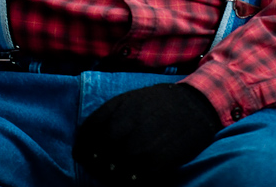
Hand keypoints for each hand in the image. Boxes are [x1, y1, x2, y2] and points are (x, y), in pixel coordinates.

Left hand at [73, 82, 221, 185]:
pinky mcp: (159, 159)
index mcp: (119, 106)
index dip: (82, 145)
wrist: (194, 103)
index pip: (90, 129)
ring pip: (116, 166)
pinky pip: (136, 177)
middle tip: (95, 168)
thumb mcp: (133, 97)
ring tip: (111, 176)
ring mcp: (142, 142)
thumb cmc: (162, 101)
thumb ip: (112, 112)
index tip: (81, 154)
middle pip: (100, 150)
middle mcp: (127, 124)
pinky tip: (129, 180)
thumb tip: (91, 132)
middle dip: (94, 162)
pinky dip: (129, 182)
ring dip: (109, 175)